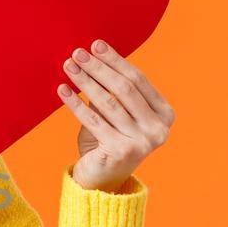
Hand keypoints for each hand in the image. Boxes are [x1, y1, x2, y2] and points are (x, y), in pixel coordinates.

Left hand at [56, 39, 174, 192]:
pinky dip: (76, 103)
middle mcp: (158, 129)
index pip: (138, 80)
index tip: (96, 45)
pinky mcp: (121, 151)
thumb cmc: (108, 141)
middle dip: (99, 68)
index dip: (116, 60)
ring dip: (85, 81)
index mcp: (165, 115)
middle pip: (124, 88)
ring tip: (69, 66)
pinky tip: (62, 90)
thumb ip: (112, 91)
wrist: (101, 181)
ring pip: (108, 102)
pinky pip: (93, 120)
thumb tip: (92, 57)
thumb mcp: (115, 114)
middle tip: (78, 53)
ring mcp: (142, 142)